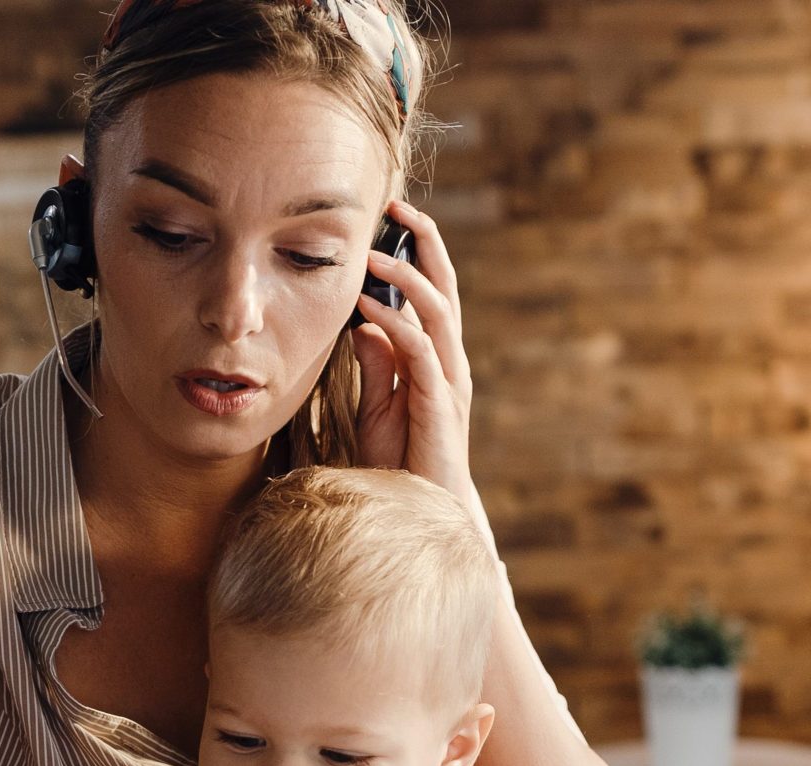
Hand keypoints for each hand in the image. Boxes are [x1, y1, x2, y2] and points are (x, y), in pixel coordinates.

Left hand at [350, 198, 478, 514]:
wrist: (420, 514)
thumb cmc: (399, 464)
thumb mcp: (377, 407)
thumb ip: (375, 366)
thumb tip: (362, 325)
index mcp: (436, 358)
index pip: (432, 292)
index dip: (418, 251)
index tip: (392, 216)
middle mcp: (449, 363)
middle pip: (444, 289)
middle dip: (424, 244)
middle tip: (397, 206)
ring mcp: (448, 383)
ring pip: (436, 314)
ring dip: (405, 278)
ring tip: (372, 253)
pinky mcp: (439, 406)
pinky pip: (420, 353)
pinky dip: (395, 325)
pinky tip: (368, 310)